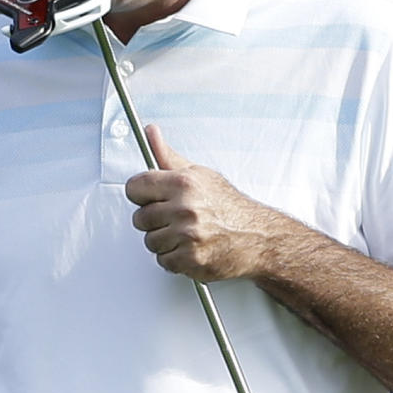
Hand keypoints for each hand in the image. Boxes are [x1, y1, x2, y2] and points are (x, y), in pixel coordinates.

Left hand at [125, 124, 282, 279]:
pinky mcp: (191, 259)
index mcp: (183, 183)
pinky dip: (175, 259)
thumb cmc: (229, 206)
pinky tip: (190, 249)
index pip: (135, 188)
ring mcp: (187, 235)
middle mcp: (184, 208)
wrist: (258, 237)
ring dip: (164, 242)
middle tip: (175, 219)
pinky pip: (163, 261)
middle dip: (154, 221)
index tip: (151, 198)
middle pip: (139, 218)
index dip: (141, 195)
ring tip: (185, 235)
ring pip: (150, 242)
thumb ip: (168, 157)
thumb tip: (151, 132)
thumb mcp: (200, 175)